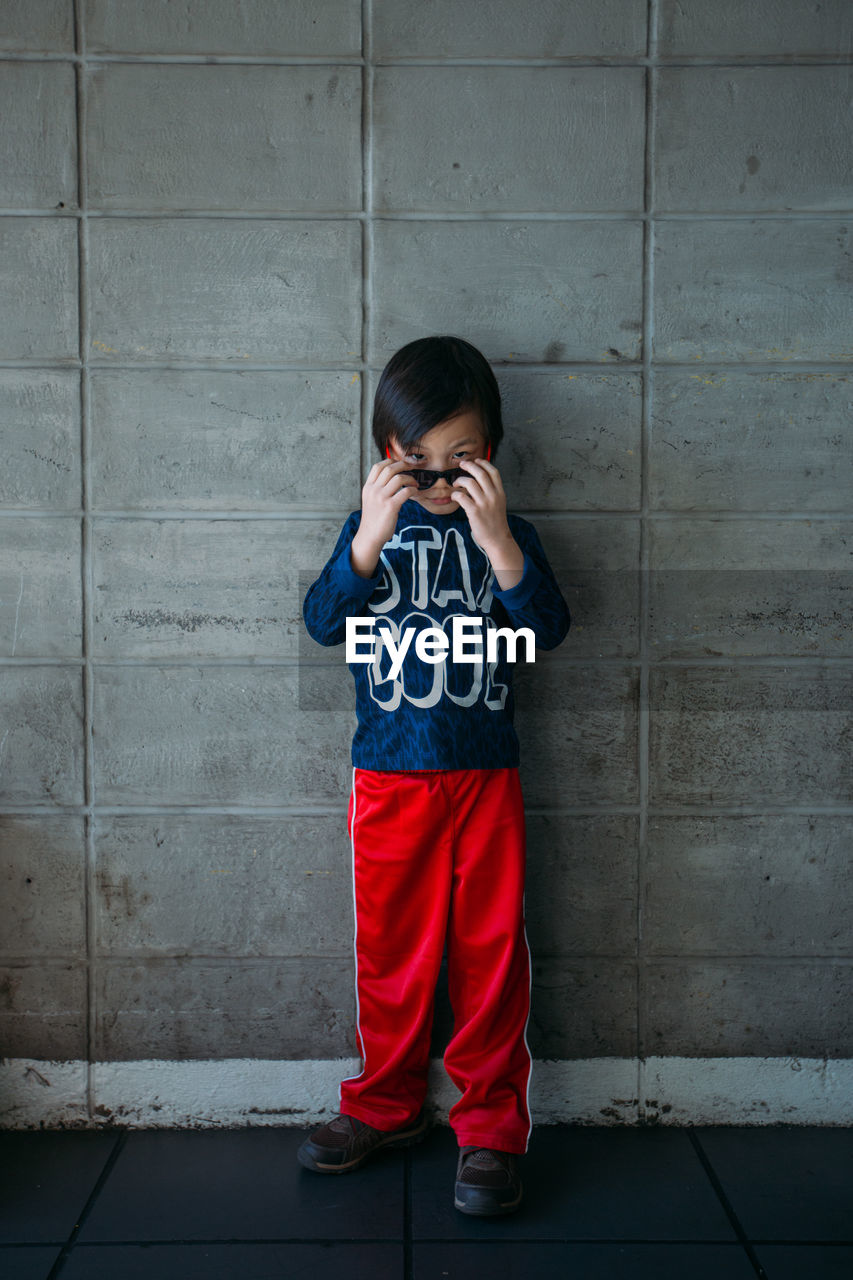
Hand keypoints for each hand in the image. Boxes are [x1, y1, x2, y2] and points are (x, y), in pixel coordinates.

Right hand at [350, 459, 415, 576]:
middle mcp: (373, 490)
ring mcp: (381, 498)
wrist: (370, 536)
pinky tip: (415, 493)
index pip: (378, 466)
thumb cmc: (373, 519)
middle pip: (390, 468)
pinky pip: (405, 491)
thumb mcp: (370, 500)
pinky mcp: (391, 506)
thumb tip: (393, 478)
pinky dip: (413, 490)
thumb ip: (378, 488)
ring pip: (399, 478)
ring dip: (410, 479)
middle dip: (404, 466)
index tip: (401, 464)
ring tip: (414, 484)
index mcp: (368, 487)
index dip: (391, 461)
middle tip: (412, 469)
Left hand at [452, 459, 523, 586]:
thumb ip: (492, 492)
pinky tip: (454, 497)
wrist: (498, 539)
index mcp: (500, 493)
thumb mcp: (499, 503)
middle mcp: (493, 496)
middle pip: (480, 474)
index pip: (493, 472)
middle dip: (469, 466)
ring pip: (470, 483)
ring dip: (460, 480)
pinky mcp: (474, 512)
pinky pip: (462, 497)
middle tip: (462, 465)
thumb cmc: (496, 522)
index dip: (484, 463)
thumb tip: (480, 481)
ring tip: (456, 483)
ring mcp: (484, 504)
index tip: (476, 460)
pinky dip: (455, 494)